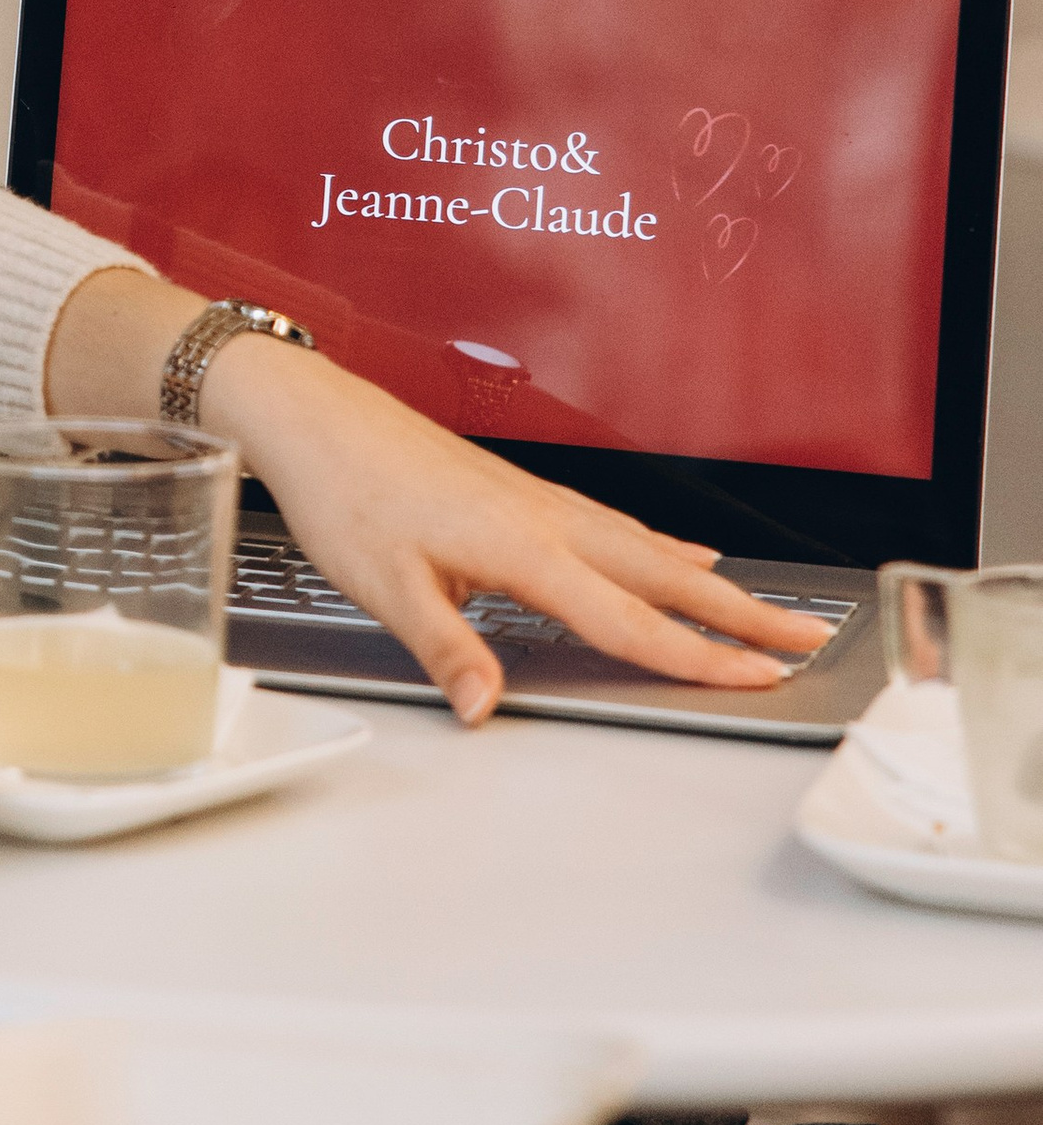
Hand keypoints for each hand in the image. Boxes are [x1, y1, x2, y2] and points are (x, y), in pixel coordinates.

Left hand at [44, 269, 831, 721]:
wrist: (317, 417)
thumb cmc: (344, 490)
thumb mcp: (384, 584)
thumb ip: (445, 648)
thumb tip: (483, 706)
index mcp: (524, 548)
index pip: (630, 619)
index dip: (698, 655)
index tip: (759, 677)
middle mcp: (546, 519)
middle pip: (665, 576)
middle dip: (740, 613)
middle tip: (808, 639)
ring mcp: (539, 501)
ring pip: (647, 549)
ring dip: (712, 583)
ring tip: (763, 610)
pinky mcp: (523, 494)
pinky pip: (615, 527)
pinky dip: (662, 548)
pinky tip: (680, 556)